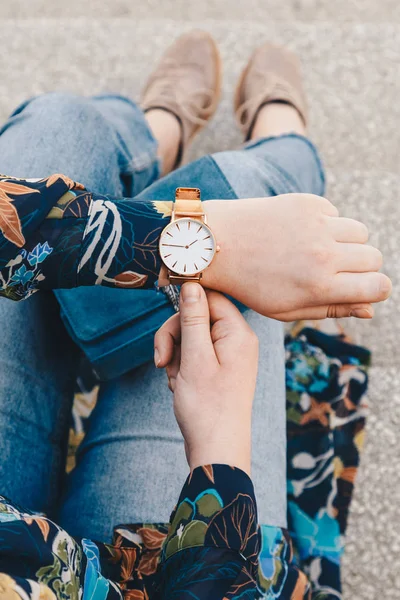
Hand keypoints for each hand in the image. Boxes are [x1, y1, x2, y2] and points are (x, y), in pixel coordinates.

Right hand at [154, 283, 257, 473]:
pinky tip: (179, 385)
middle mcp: (236, 341)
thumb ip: (193, 319)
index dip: (185, 306)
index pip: (209, 298)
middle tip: (162, 360)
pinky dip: (180, 367)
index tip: (167, 322)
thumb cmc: (208, 407)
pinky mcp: (218, 369)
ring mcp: (228, 356)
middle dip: (175, 336)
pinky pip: (193, 355)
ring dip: (175, 355)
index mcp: (238, 333)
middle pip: (197, 317)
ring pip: (190, 337)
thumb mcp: (195, 359)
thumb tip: (191, 283)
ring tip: (174, 379)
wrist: (216, 451)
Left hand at [201, 194, 390, 320]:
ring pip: (360, 232)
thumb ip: (332, 309)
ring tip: (318, 250)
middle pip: (374, 258)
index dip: (374, 290)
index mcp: (320, 286)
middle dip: (362, 267)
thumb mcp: (287, 308)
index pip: (379, 286)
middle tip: (335, 270)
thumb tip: (370, 309)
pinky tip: (299, 233)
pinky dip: (326, 224)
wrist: (216, 244)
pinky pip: (336, 213)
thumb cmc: (249, 284)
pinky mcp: (306, 203)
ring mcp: (317, 225)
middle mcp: (324, 254)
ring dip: (347, 243)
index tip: (361, 288)